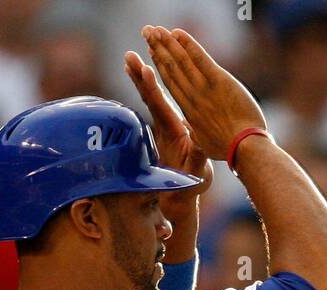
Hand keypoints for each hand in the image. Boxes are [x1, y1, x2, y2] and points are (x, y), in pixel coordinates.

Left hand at [124, 49, 212, 192]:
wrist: (177, 196)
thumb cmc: (189, 185)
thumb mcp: (198, 172)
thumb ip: (197, 156)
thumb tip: (198, 138)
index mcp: (172, 134)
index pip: (160, 108)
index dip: (152, 89)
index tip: (145, 69)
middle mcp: (163, 128)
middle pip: (148, 99)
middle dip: (139, 77)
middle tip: (129, 56)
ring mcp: (161, 128)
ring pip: (148, 99)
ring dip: (138, 78)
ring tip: (129, 58)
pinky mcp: (163, 128)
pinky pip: (152, 103)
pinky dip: (145, 87)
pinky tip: (141, 75)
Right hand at [140, 26, 264, 161]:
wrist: (245, 148)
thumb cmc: (229, 150)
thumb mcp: (206, 146)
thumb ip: (197, 136)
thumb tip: (192, 135)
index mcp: (189, 111)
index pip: (170, 83)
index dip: (159, 66)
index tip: (151, 52)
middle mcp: (192, 97)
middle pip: (170, 68)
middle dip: (157, 48)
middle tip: (147, 32)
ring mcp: (204, 88)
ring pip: (180, 61)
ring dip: (167, 42)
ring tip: (155, 29)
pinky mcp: (219, 81)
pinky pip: (200, 58)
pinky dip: (189, 44)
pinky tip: (178, 32)